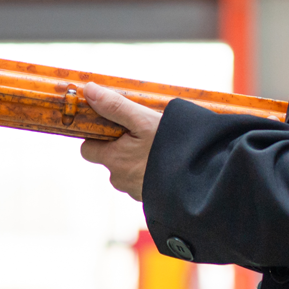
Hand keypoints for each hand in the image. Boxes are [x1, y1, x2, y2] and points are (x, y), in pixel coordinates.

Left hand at [76, 84, 161, 201]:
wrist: (201, 177)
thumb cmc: (171, 147)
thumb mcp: (143, 120)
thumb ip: (115, 105)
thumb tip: (89, 90)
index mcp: (113, 160)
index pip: (88, 149)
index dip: (97, 136)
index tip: (113, 126)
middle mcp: (120, 179)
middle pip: (110, 159)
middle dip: (121, 147)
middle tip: (141, 133)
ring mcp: (135, 191)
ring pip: (127, 171)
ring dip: (136, 160)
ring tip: (158, 146)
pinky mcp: (151, 198)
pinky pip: (143, 181)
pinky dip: (149, 171)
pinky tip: (165, 161)